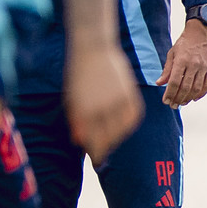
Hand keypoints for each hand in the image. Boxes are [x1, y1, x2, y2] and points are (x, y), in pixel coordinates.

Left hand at [63, 42, 144, 162]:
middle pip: (108, 136)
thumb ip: (76, 119)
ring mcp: (118, 99)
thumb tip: (78, 140)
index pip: (92, 138)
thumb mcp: (72, 98)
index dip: (94, 150)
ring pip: (122, 128)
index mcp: (85, 109)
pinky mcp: (129, 92)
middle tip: (102, 153)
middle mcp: (102, 107)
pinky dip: (129, 124)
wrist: (93, 49)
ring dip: (117, 137)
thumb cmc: (77, 75)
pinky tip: (124, 128)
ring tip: (112, 141)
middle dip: (105, 147)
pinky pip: (133, 115)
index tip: (95, 158)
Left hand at [157, 20, 206, 106]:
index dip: (170, 93)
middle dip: (178, 98)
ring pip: (197, 88)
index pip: (174, 82)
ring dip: (189, 98)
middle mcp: (194, 65)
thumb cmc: (183, 43)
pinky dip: (201, 93)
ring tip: (182, 103)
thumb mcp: (171, 54)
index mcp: (181, 61)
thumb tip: (159, 83)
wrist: (201, 33)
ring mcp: (204, 67)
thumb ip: (166, 70)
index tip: (165, 101)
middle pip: (186, 87)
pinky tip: (194, 98)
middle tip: (173, 105)